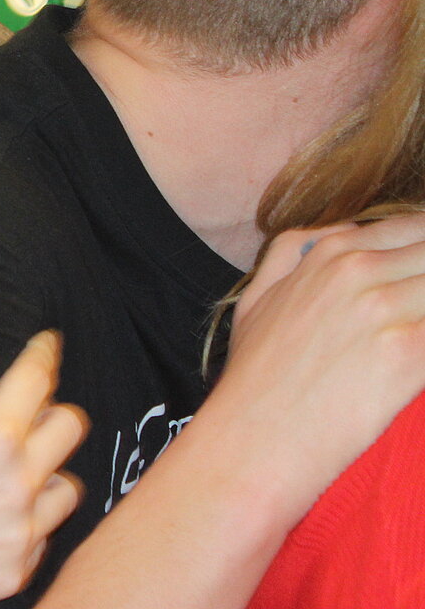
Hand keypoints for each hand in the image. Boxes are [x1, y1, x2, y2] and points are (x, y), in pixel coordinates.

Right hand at [0, 331, 85, 608]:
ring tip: (10, 465)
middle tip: (26, 406)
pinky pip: (44, 535)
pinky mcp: (14, 573)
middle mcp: (17, 491)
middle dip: (52, 407)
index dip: (42, 354)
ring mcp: (20, 537)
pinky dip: (29, 516)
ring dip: (46, 467)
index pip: (37, 382)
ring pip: (67, 487)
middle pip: (70, 429)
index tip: (45, 345)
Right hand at [210, 213, 424, 504]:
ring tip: (419, 337)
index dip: (424, 253)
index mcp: (330, 252)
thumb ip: (292, 252)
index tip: (416, 286)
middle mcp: (360, 271)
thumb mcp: (256, 296)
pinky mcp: (408, 354)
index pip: (414, 228)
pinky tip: (420, 362)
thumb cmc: (256, 375)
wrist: (256, 435)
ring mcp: (386, 310)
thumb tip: (338, 230)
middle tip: (418, 315)